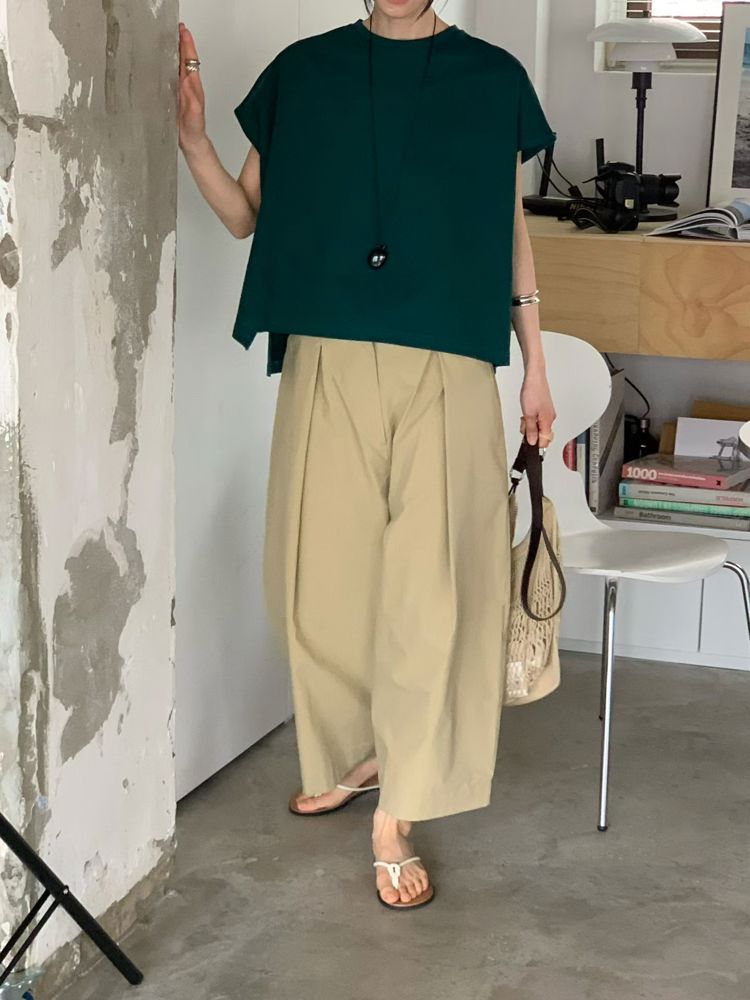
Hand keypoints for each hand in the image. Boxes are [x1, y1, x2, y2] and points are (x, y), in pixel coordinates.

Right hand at [178, 23, 205, 151]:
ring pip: (178, 65)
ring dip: (174, 51)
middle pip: (184, 59)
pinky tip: (162, 61)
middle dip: (181, 42)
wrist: (191, 141)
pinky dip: (167, 65)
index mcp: (193, 86)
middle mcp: (187, 85)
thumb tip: (188, 83)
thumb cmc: (193, 130)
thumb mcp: (194, 116)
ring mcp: (181, 89)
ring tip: (169, 38)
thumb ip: (192, 101)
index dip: (187, 45)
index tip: (184, 32)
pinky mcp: (174, 94)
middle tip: (177, 28)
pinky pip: (170, 75)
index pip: (190, 60)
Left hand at [519, 367, 555, 446]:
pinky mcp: (544, 408)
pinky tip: (527, 412)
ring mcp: (548, 413)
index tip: (528, 441)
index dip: (535, 443)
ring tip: (524, 416)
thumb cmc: (533, 392)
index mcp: (548, 421)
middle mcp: (550, 418)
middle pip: (541, 434)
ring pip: (538, 426)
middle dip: (531, 432)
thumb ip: (531, 430)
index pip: (545, 440)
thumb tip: (532, 442)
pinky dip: (531, 418)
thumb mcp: (528, 414)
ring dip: (530, 424)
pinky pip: (538, 419)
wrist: (534, 377)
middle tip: (524, 424)